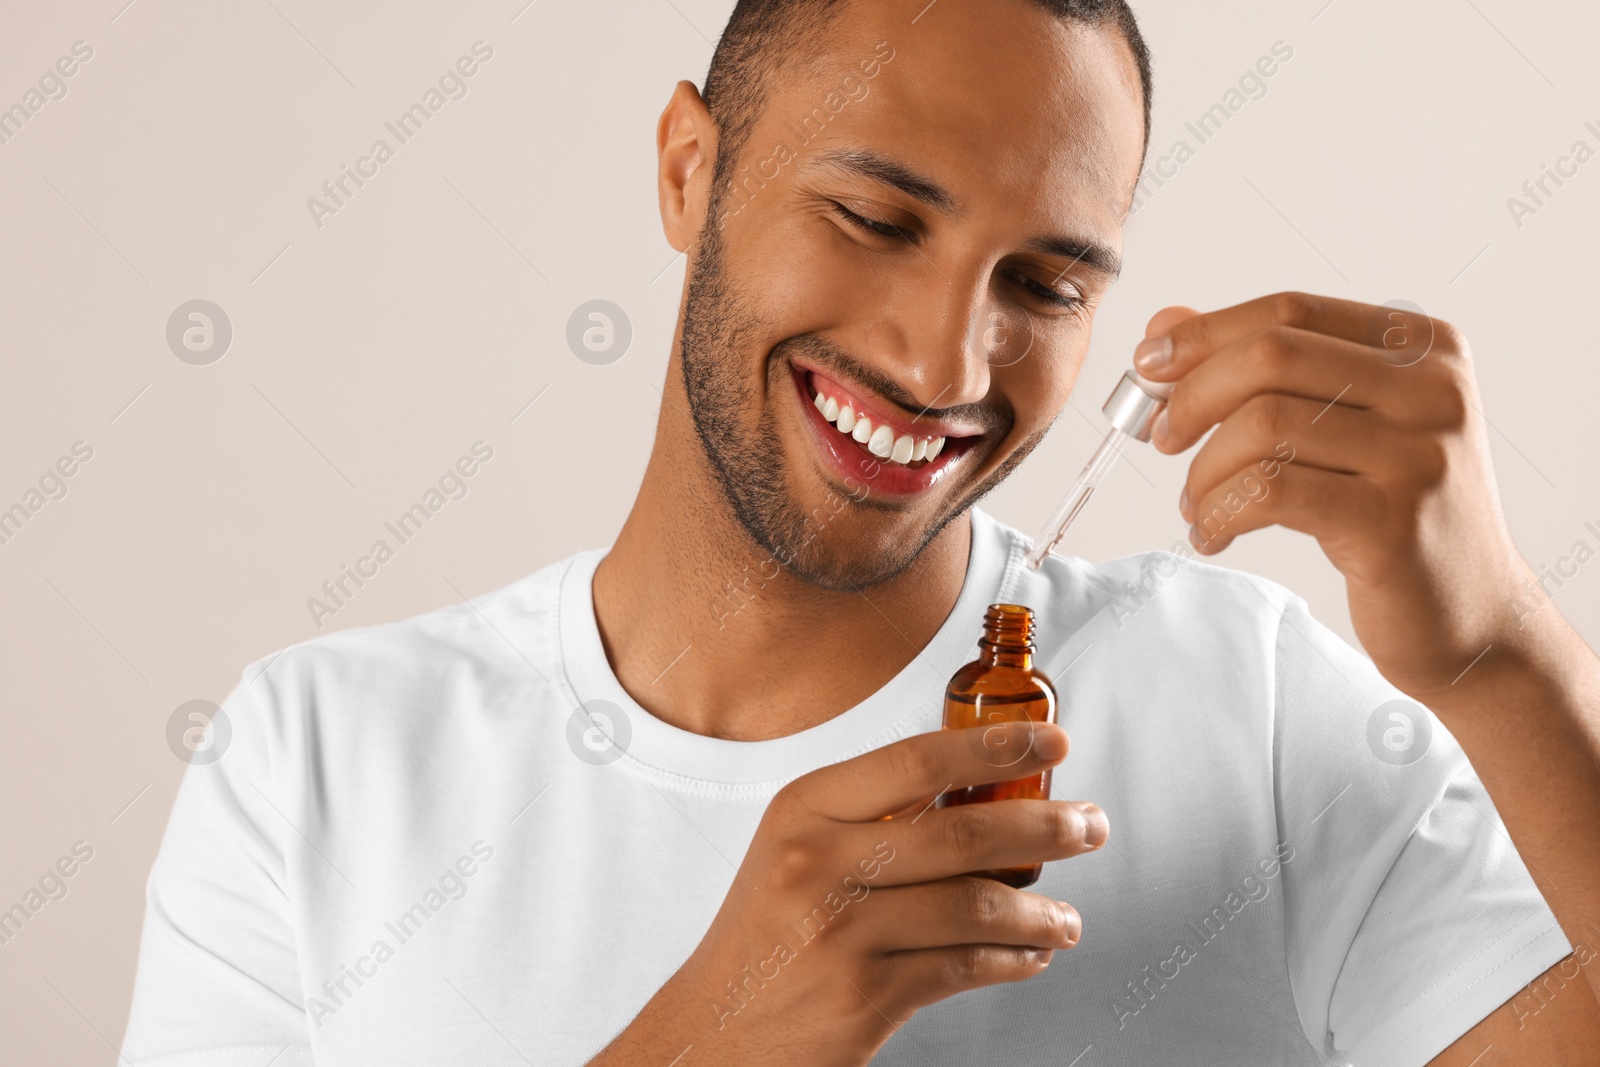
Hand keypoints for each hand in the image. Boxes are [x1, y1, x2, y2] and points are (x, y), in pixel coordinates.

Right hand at [587, 721, 1106, 1066]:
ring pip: (975, 905)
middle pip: (961, 831)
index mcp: (804, 810)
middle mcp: (818, 862)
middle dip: (1045, 827)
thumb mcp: (797, 849)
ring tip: (1066, 917)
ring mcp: (841, 931)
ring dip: (1039, 911)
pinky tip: (1030, 955)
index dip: (995, 746)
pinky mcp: (863, 996)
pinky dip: (1012, 960)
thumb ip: (872, 817)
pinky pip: (965, 967)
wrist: (714, 1029)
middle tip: (1091, 826)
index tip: (1051, 743)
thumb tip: (981, 786)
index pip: (916, 760)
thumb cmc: (767, 934)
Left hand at [1132, 292, 1534, 703]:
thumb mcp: (1338, 425)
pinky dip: (1220, 511)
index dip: (1205, 333)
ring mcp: (1419, 455)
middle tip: (1165, 439)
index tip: (1150, 366)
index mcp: (1422, 346)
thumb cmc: (1390, 511)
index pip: (1289, 311)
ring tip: (1199, 505)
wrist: (1469, 611)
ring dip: (1204, 470)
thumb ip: (1260, 368)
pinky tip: (1214, 533)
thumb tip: (1165, 323)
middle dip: (1193, 395)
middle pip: (1271, 356)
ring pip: (1263, 425)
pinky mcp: (1392, 523)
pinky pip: (1270, 492)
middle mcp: (1431, 389)